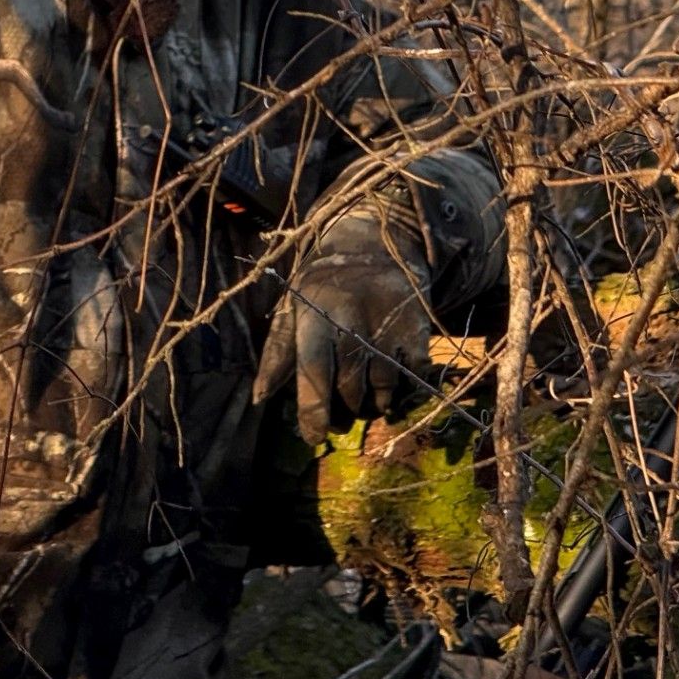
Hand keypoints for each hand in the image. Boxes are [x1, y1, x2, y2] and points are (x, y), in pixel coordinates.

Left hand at [254, 238, 433, 444]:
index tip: (314, 436)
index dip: (313, 409)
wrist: (377, 243)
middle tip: (339, 417)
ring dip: (373, 404)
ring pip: (382, 386)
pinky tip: (391, 382)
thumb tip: (260, 397)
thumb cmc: (325, 284)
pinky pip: (412, 376)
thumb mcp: (293, 306)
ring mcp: (388, 323)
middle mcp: (352, 318)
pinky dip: (403, 389)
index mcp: (315, 313)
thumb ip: (277, 352)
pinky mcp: (418, 327)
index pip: (313, 369)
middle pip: (349, 386)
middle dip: (344, 411)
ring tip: (364, 399)